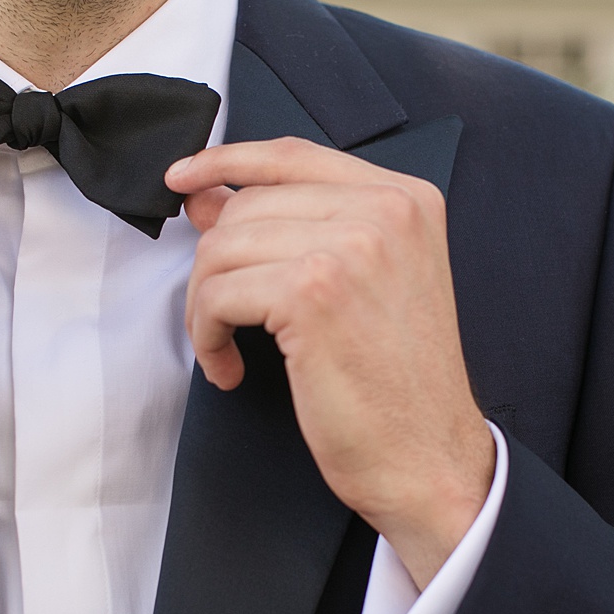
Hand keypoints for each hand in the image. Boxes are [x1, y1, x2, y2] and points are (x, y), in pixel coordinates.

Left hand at [167, 137, 493, 588]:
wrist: (430, 458)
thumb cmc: (398, 386)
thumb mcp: (366, 284)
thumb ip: (301, 230)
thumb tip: (209, 199)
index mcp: (407, 199)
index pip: (293, 155)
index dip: (227, 161)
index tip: (184, 179)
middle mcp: (386, 210)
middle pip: (248, 206)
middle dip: (215, 264)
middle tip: (218, 319)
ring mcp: (351, 246)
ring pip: (223, 248)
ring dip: (205, 305)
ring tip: (226, 348)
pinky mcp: (313, 292)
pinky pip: (218, 293)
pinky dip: (208, 335)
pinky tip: (231, 368)